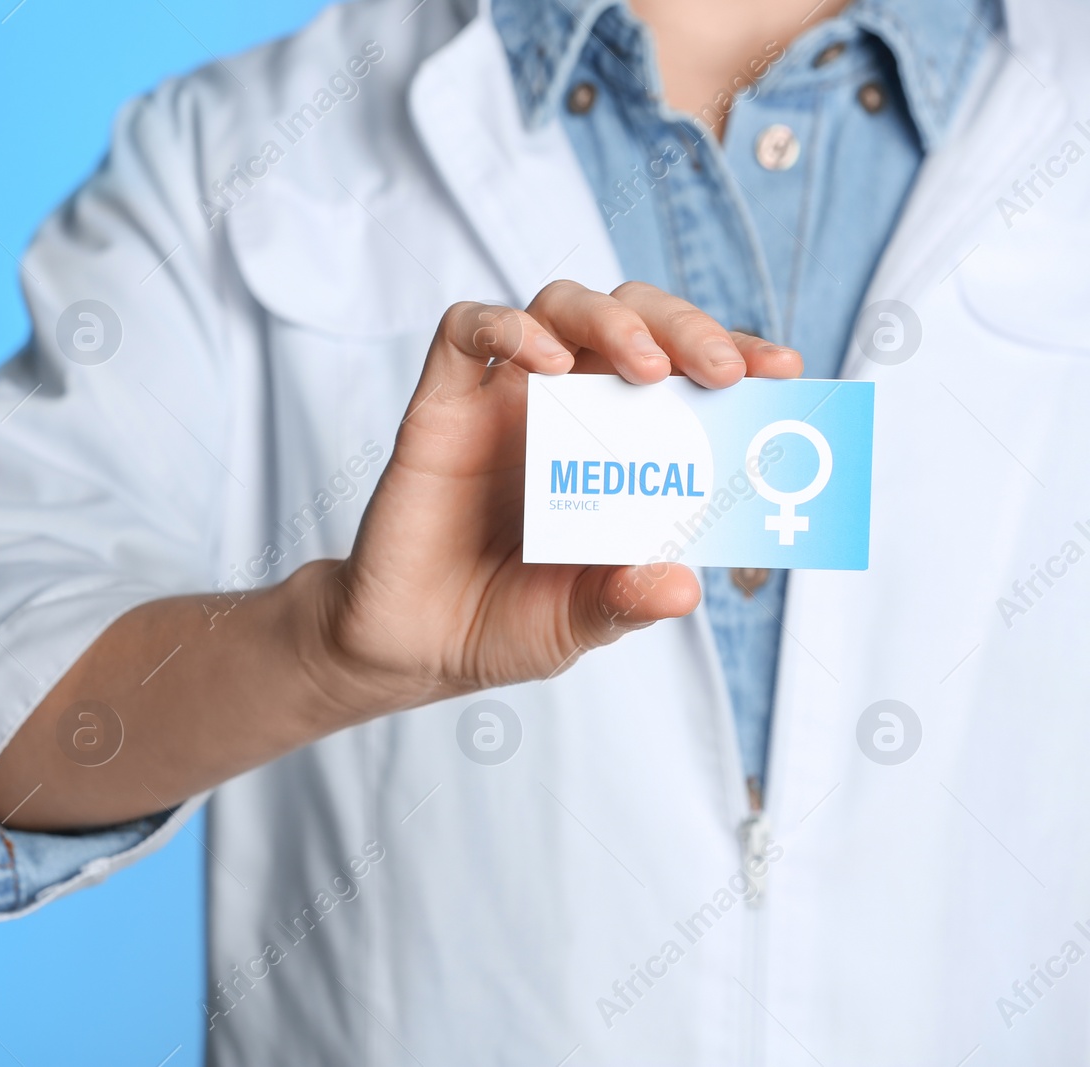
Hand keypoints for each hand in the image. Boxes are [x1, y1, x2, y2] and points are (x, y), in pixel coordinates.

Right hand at [314, 280, 801, 718]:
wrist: (410, 646)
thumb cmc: (503, 623)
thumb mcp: (580, 622)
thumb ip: (626, 602)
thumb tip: (685, 586)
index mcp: (620, 446)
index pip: (686, 372)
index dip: (736, 355)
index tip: (784, 372)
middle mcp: (569, 408)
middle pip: (632, 317)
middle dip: (687, 327)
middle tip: (722, 372)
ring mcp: (504, 400)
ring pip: (560, 305)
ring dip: (613, 321)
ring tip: (647, 369)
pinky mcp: (441, 405)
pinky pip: (467, 332)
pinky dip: (507, 328)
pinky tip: (543, 362)